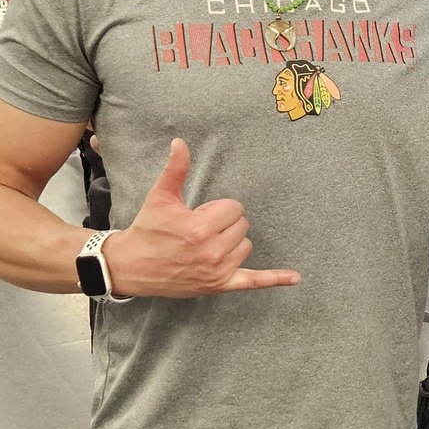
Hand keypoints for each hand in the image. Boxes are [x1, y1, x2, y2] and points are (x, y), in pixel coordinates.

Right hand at [101, 139, 299, 296]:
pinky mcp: (220, 285)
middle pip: (242, 226)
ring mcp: (217, 271)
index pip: (234, 208)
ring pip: (246, 246)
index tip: (199, 214)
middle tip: (199, 229)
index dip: (218, 208)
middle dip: (225, 223)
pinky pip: (253, 281)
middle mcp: (212, 251)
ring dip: (232, 242)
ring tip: (206, 244)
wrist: (133, 266)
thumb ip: (174, 169)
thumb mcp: (160, 197)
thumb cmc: (148, 229)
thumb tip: (180, 143)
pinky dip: (275, 279)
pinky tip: (296, 278)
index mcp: (200, 228)